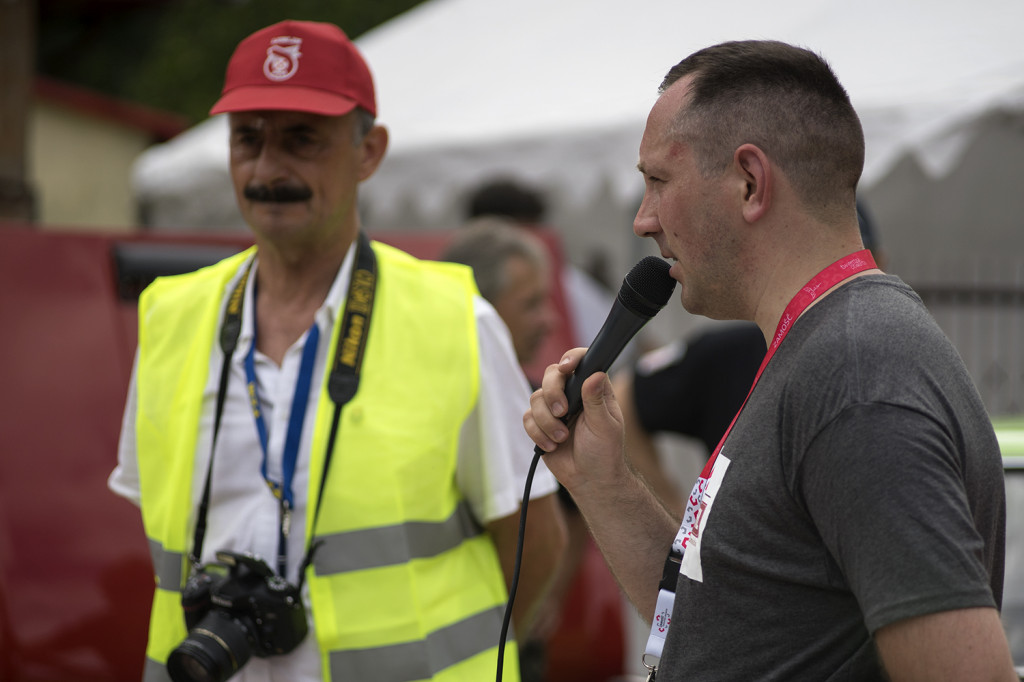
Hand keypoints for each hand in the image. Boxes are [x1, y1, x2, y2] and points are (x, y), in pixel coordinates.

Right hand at [523, 348, 627, 496]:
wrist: (590, 480)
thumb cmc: (605, 453)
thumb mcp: (606, 426)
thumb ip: (597, 400)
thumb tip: (596, 374)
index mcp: (593, 389)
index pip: (582, 362)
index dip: (572, 358)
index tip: (566, 368)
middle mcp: (573, 394)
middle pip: (552, 374)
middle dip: (553, 393)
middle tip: (563, 412)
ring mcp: (555, 408)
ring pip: (536, 398)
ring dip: (547, 421)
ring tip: (562, 438)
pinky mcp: (540, 423)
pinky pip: (528, 418)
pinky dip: (538, 434)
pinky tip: (552, 446)